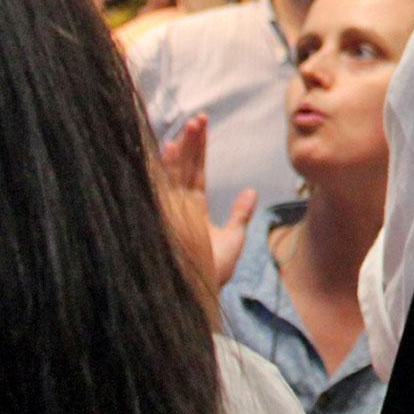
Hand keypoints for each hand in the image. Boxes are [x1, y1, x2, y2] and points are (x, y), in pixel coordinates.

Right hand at [158, 113, 256, 289]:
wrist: (197, 296)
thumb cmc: (212, 273)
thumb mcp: (232, 239)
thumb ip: (240, 214)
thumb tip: (251, 191)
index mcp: (192, 209)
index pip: (195, 172)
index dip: (198, 150)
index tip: (200, 127)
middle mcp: (179, 206)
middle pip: (184, 167)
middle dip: (191, 142)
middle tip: (199, 118)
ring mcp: (171, 211)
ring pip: (175, 172)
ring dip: (183, 148)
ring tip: (192, 124)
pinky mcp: (164, 217)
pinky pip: (162, 186)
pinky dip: (166, 167)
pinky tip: (172, 147)